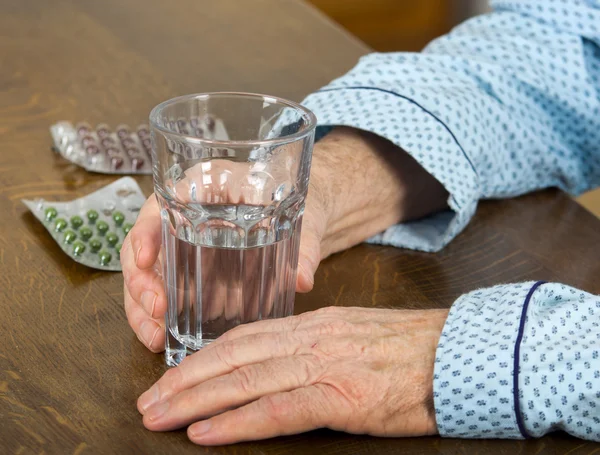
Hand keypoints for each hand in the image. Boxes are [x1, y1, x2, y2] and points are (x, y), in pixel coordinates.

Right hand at [122, 127, 447, 351]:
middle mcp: (185, 217)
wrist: (311, 211)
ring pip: (148, 275)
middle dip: (140, 283)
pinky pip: (168, 291)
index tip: (142, 259)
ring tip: (156, 337)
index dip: (144, 234)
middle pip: (142, 248)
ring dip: (143, 308)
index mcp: (203, 188)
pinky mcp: (196, 272)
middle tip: (156, 311)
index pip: (159, 206)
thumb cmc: (303, 199)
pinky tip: (166, 337)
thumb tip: (303, 279)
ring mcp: (187, 246)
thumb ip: (305, 245)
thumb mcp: (306, 214)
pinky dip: (161, 316)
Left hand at [136, 306, 448, 444]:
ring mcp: (325, 365)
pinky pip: (279, 410)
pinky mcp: (343, 396)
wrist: (461, 353)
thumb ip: (316, 347)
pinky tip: (207, 433)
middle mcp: (311, 339)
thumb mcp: (355, 337)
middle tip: (148, 401)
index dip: (203, 358)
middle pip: (234, 356)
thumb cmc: (412, 350)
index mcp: (314, 326)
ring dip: (197, 400)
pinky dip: (238, 422)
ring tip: (160, 416)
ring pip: (246, 379)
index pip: (244, 338)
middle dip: (185, 380)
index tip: (173, 375)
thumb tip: (280, 363)